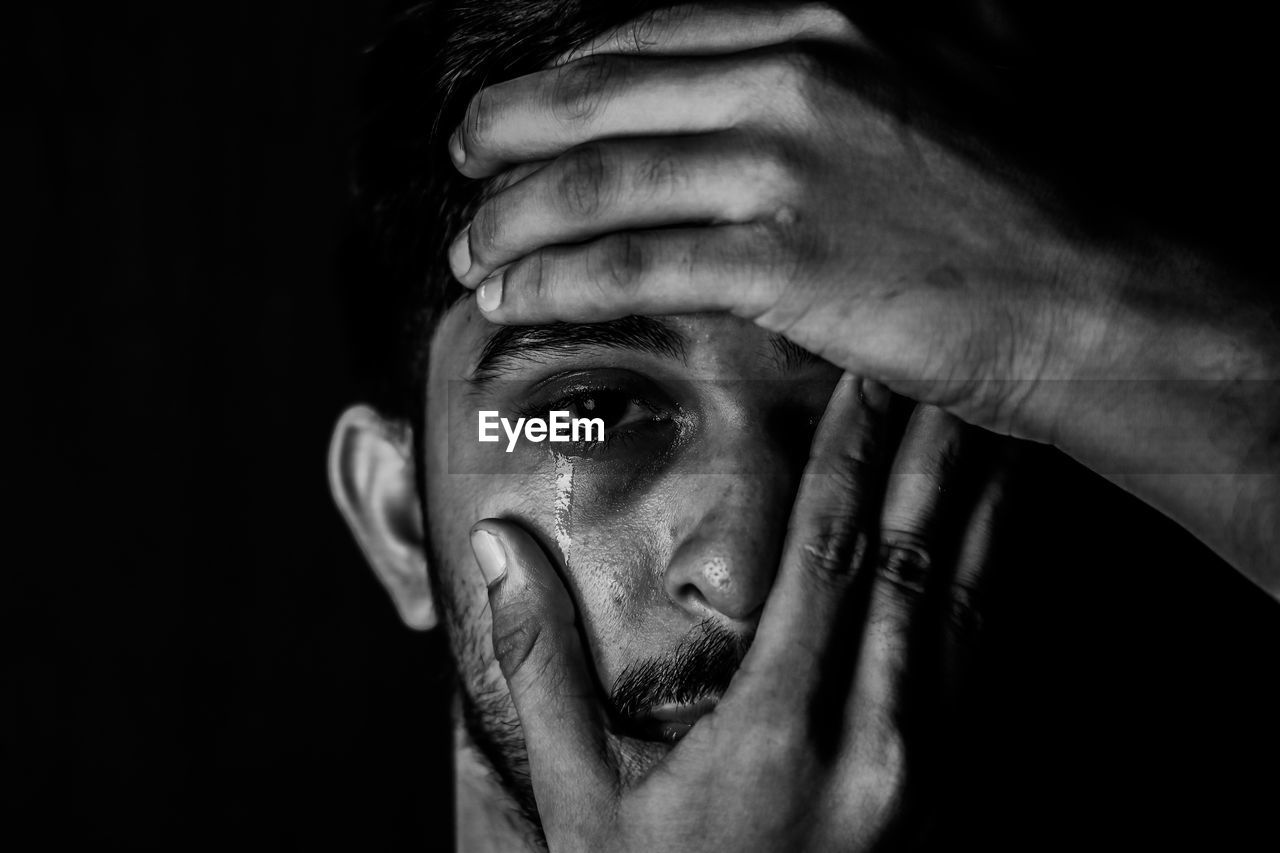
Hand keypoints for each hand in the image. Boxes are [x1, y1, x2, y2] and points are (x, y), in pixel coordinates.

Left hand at [445, 2, 1098, 433]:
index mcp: (829, 24)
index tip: (527, 109)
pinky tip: (515, 296)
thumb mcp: (963, 70)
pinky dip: (559, 281)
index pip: (654, 37)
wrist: (1105, 291)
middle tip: (464, 164)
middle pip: (603, 97)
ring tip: (471, 251)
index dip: (571, 76)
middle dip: (509, 133)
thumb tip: (801, 62)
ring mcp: (788, 166)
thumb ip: (868, 59)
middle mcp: (798, 75)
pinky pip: (635, 267)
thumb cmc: (1037, 196)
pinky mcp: (786, 262)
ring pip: (602, 182)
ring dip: (514, 219)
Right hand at [469, 378, 1013, 850]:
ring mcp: (927, 773)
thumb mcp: (580, 798)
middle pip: (917, 564)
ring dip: (979, 507)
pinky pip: (983, 664)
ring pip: (969, 609)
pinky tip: (994, 534)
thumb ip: (541, 668)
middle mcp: (874, 745)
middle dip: (934, 454)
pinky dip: (993, 582)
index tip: (867, 377)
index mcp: (778, 732)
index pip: (829, 559)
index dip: (854, 458)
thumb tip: (496, 550)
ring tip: (989, 423)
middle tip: (944, 363)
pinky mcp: (950, 793)